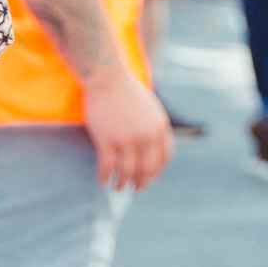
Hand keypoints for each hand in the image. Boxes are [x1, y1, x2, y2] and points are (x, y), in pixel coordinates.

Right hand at [83, 65, 172, 190]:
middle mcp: (146, 135)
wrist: (107, 77)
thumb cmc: (127, 91)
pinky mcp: (107, 139)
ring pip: (127, 171)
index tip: (149, 178)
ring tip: (118, 187)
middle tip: (135, 189)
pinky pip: (107, 166)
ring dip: (122, 183)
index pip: (164, 157)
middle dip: (142, 182)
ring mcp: (127, 138)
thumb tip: (154, 148)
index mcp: (160, 127)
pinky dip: (105, 176)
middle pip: (147, 168)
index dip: (157, 172)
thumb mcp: (150, 108)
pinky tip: (102, 181)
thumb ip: (154, 126)